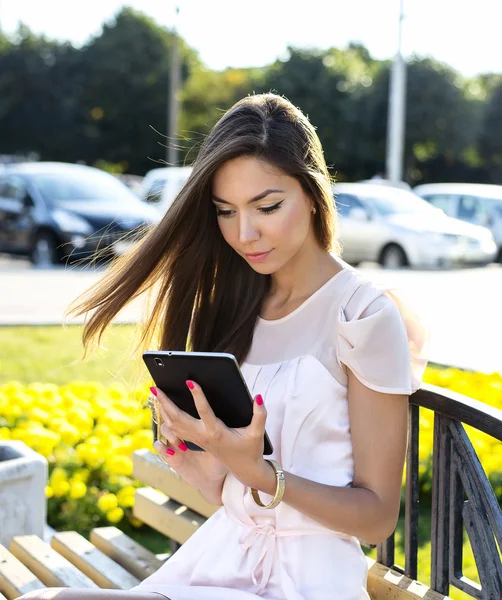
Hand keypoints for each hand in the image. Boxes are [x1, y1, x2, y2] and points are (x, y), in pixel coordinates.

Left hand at [152, 381, 269, 489]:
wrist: (244, 470)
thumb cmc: (251, 450)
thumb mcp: (257, 433)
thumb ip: (260, 415)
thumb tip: (258, 397)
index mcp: (217, 433)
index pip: (205, 411)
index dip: (198, 396)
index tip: (190, 381)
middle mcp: (203, 436)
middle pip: (179, 418)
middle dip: (166, 403)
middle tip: (156, 388)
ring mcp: (197, 440)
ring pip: (174, 425)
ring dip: (163, 409)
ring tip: (155, 394)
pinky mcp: (195, 441)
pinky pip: (176, 429)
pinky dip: (167, 418)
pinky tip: (162, 408)